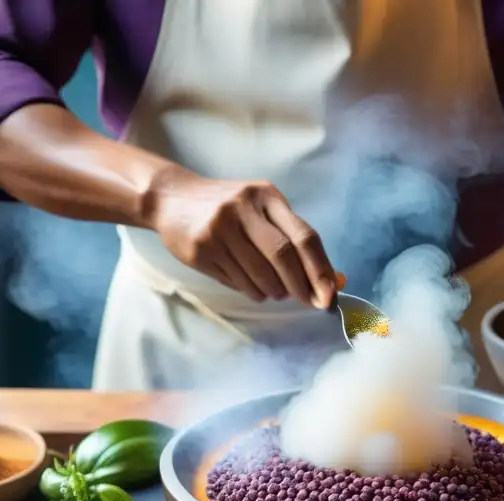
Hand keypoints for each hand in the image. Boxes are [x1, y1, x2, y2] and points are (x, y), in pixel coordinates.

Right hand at [148, 167, 335, 307]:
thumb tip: (331, 279)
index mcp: (267, 196)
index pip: (303, 236)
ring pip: (260, 275)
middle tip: (308, 301)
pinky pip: (237, 282)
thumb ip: (293, 238)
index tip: (330, 295)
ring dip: (275, 291)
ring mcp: (219, 228)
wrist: (172, 199)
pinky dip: (253, 291)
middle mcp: (243, 208)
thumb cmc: (228, 208)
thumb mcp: (261, 209)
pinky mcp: (201, 249)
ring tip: (277, 291)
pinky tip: (254, 287)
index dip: (320, 269)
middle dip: (300, 286)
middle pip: (282, 256)